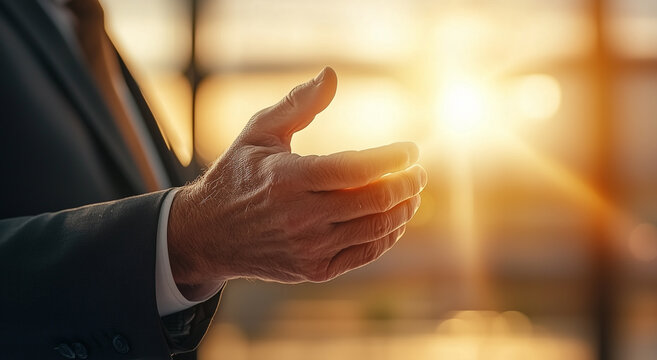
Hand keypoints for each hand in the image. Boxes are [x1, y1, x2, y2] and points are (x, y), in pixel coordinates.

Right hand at [168, 67, 426, 293]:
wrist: (209, 235)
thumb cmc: (237, 176)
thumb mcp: (259, 133)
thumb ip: (298, 105)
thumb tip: (331, 75)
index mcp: (289, 179)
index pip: (356, 168)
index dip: (391, 159)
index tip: (411, 150)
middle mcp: (301, 216)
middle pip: (374, 200)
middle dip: (407, 184)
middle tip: (419, 173)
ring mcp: (310, 247)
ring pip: (375, 228)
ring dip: (403, 210)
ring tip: (413, 194)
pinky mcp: (315, 270)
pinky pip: (365, 253)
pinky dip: (387, 236)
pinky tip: (395, 220)